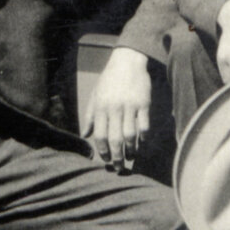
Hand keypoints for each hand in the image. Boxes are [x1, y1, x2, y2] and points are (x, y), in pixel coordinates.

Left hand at [82, 46, 151, 168]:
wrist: (127, 61)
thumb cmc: (109, 80)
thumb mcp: (95, 95)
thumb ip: (90, 116)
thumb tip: (85, 135)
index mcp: (101, 108)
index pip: (99, 135)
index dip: (102, 151)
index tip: (105, 160)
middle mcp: (114, 108)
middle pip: (115, 139)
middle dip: (116, 156)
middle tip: (118, 167)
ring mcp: (130, 106)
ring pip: (131, 135)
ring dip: (131, 150)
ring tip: (130, 157)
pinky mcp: (144, 104)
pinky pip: (144, 125)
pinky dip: (143, 137)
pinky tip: (141, 142)